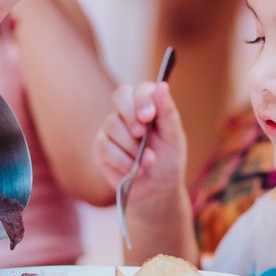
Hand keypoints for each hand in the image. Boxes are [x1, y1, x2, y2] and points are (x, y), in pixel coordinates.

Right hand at [94, 81, 186, 200]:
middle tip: (142, 134)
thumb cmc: (168, 160)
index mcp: (147, 105)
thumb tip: (162, 85)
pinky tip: (135, 170)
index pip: (140, 89)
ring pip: (112, 124)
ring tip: (149, 162)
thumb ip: (167, 112)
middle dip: (131, 115)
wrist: (157, 190)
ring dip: (132, 146)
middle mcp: (128, 112)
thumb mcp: (174, 137)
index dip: (142, 100)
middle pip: (120, 96)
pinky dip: (123, 160)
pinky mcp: (101, 148)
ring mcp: (112, 129)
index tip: (149, 116)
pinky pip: (105, 147)